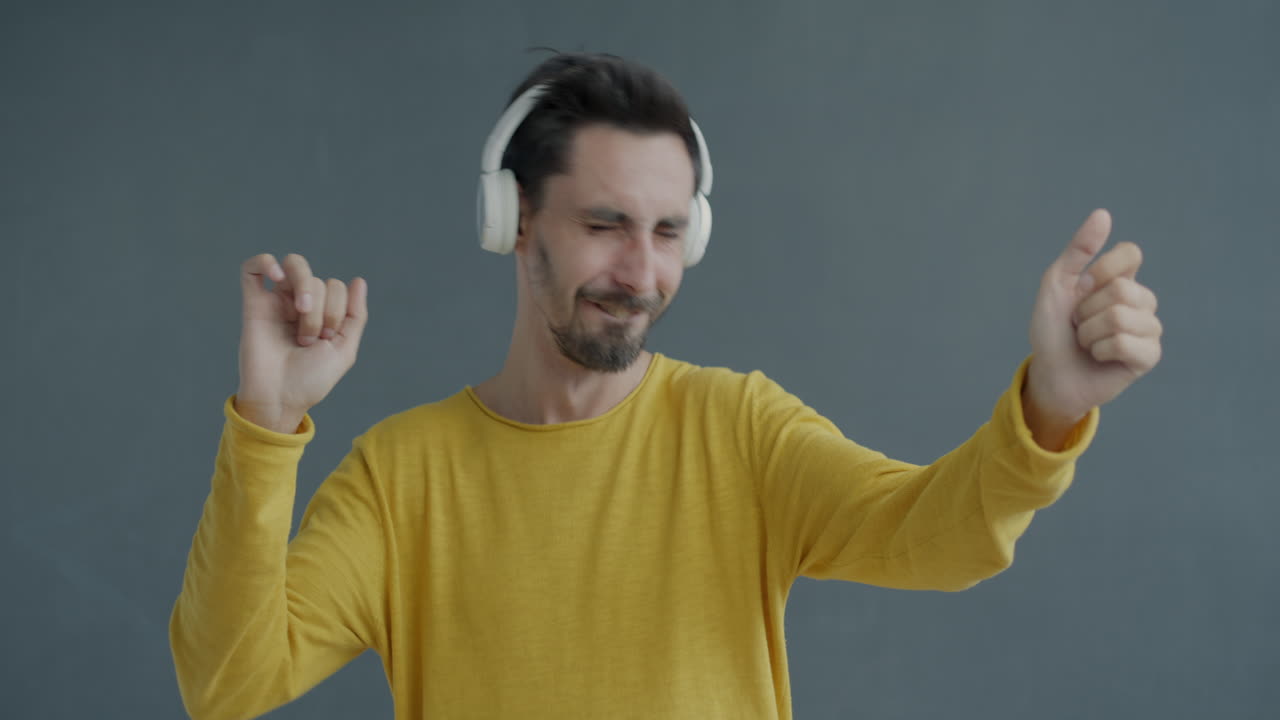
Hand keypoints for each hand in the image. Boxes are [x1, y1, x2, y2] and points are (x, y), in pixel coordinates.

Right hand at [235, 253, 368, 431]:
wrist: (279, 398)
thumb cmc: (310, 379)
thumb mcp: (344, 349)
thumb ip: (356, 315)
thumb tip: (358, 280)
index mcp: (321, 312)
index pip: (336, 287)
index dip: (338, 309)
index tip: (326, 339)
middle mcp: (299, 304)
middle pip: (318, 279)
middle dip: (323, 308)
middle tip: (311, 337)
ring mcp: (276, 302)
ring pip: (294, 267)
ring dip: (305, 288)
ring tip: (300, 312)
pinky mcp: (253, 304)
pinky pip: (253, 267)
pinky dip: (265, 262)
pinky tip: (277, 274)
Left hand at [1025, 209, 1162, 427]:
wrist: (1050, 373)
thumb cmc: (1053, 330)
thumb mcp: (1056, 284)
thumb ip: (1079, 250)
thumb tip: (1103, 214)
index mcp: (1122, 279)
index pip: (1131, 253)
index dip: (1102, 269)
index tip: (1080, 287)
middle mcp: (1141, 300)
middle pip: (1121, 288)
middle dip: (1086, 310)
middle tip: (1080, 324)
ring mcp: (1149, 328)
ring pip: (1121, 317)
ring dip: (1090, 333)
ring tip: (1088, 342)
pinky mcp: (1150, 355)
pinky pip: (1127, 343)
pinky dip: (1101, 351)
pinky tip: (1100, 357)